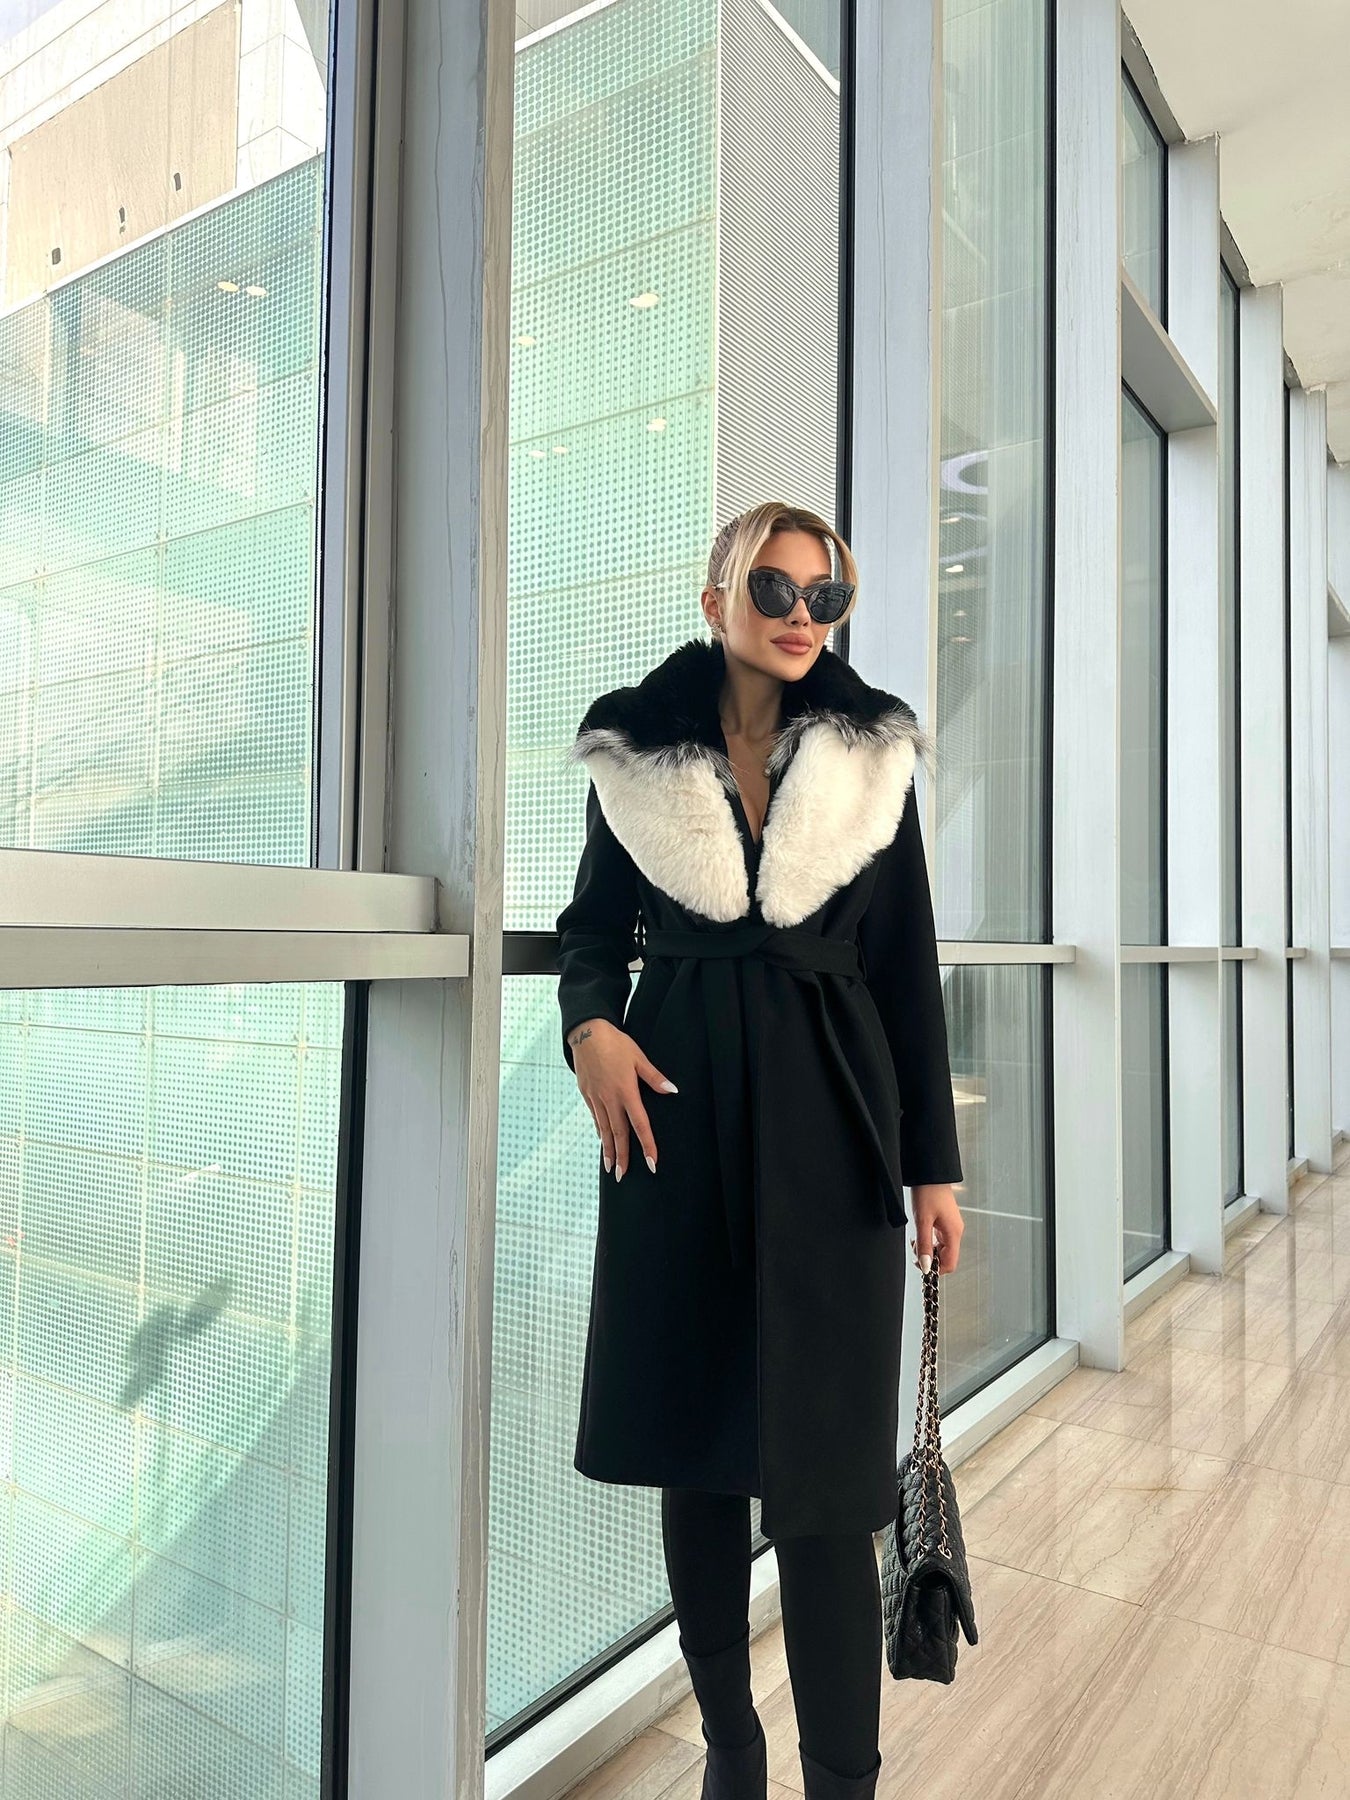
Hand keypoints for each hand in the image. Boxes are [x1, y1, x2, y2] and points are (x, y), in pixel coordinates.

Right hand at [566, 1017, 678, 1181]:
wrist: (586, 1033)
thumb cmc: (616, 1043)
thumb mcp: (639, 1058)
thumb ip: (655, 1077)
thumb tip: (673, 1090)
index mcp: (626, 1091)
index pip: (639, 1125)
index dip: (647, 1145)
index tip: (651, 1163)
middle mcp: (610, 1099)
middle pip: (619, 1134)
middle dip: (622, 1157)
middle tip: (623, 1176)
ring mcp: (596, 1098)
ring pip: (605, 1130)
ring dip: (609, 1150)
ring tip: (611, 1168)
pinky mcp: (587, 1094)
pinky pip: (596, 1118)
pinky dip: (601, 1132)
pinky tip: (603, 1142)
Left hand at [909, 1183, 962, 1274]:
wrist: (930, 1174)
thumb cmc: (927, 1192)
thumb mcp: (922, 1221)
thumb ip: (924, 1245)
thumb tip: (926, 1266)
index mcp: (954, 1232)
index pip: (950, 1263)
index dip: (936, 1269)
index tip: (921, 1265)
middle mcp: (955, 1231)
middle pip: (946, 1257)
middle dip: (930, 1258)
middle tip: (915, 1250)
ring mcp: (951, 1226)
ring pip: (942, 1249)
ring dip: (928, 1249)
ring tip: (916, 1239)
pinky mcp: (946, 1222)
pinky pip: (939, 1239)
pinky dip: (929, 1240)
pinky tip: (920, 1233)